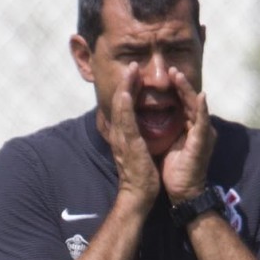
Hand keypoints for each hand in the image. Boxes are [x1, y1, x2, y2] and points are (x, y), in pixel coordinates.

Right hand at [106, 63, 160, 208]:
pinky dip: (125, 106)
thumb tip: (139, 127)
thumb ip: (136, 137)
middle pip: (119, 102)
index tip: (133, 75)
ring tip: (131, 70)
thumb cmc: (140, 175)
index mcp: (122, 134)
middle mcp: (118, 133)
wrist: (138, 193)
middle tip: (132, 65)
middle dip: (125, 82)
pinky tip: (127, 93)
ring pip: (121, 107)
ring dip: (125, 87)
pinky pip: (126, 122)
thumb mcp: (137, 150)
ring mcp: (122, 138)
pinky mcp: (129, 144)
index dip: (127, 89)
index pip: (123, 106)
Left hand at [160, 68, 216, 202]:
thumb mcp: (164, 143)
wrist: (182, 192)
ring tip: (178, 75)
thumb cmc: (173, 170)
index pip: (180, 102)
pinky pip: (203, 122)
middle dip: (180, 83)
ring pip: (196, 106)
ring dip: (188, 89)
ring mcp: (202, 134)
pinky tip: (200, 96)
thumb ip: (161, 128)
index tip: (163, 76)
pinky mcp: (203, 143)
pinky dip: (202, 108)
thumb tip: (146, 116)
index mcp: (188, 126)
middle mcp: (197, 128)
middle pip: (188, 100)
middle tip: (170, 68)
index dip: (173, 88)